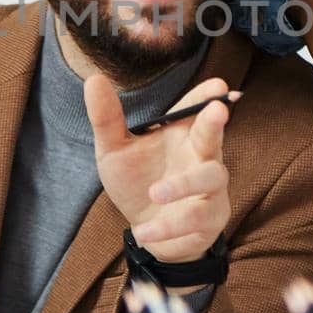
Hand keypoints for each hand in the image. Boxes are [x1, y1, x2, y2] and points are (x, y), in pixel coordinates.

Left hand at [87, 75, 232, 264]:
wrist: (147, 233)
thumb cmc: (137, 183)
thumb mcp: (114, 151)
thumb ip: (106, 119)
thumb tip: (94, 79)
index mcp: (182, 135)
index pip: (197, 110)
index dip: (207, 96)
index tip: (217, 84)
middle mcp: (201, 157)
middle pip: (213, 137)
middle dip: (215, 124)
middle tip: (217, 110)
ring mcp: (210, 189)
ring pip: (209, 178)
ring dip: (184, 184)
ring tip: (155, 193)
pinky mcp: (209, 220)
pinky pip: (195, 219)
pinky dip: (168, 227)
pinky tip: (143, 231)